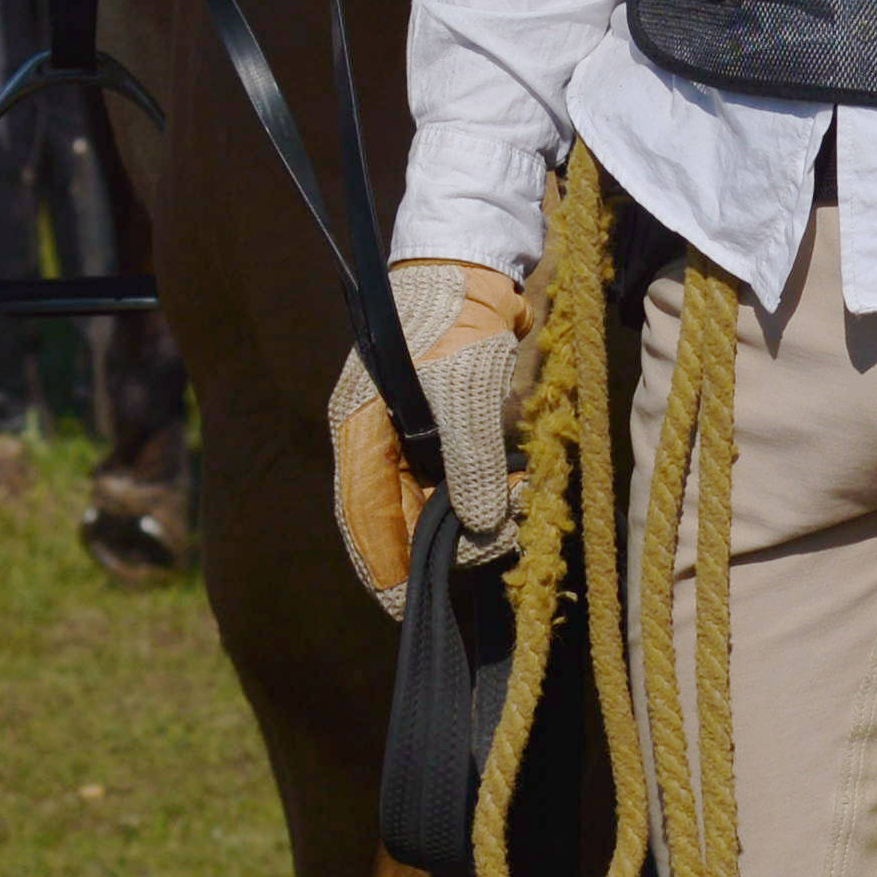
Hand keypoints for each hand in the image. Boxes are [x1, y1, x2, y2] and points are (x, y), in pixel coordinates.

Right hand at [325, 255, 529, 611]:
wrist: (470, 263)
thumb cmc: (455, 321)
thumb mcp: (463, 391)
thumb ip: (470, 463)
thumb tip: (479, 529)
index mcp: (359, 438)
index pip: (363, 525)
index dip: (386, 573)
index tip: (411, 612)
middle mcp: (376, 444)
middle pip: (399, 522)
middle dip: (444, 548)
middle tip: (498, 553)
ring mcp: (408, 436)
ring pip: (433, 503)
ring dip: (474, 520)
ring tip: (517, 516)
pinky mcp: (442, 426)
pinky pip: (458, 478)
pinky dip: (486, 492)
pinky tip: (517, 493)